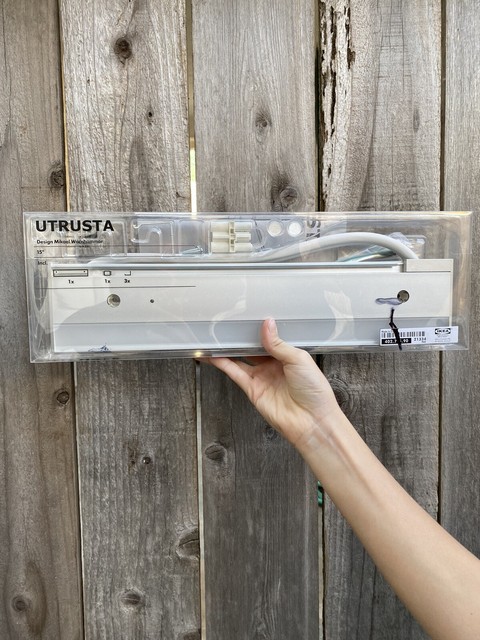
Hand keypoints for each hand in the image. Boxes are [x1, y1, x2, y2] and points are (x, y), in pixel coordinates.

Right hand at [205, 318, 340, 447]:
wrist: (312, 420)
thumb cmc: (314, 392)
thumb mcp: (299, 359)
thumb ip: (278, 343)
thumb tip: (267, 324)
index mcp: (288, 356)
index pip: (269, 339)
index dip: (258, 330)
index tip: (247, 319)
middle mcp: (274, 367)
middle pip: (252, 349)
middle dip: (240, 339)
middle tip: (226, 326)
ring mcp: (262, 378)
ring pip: (240, 360)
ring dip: (227, 351)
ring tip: (212, 339)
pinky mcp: (253, 390)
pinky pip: (235, 373)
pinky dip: (223, 364)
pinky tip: (213, 356)